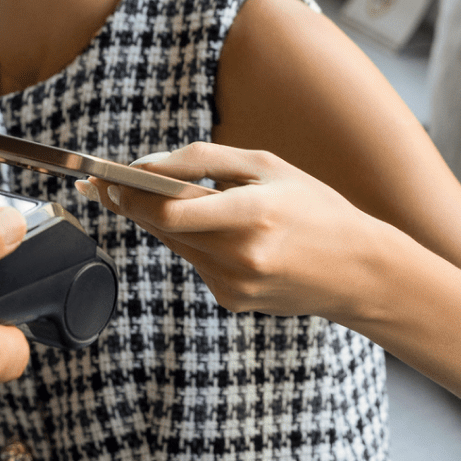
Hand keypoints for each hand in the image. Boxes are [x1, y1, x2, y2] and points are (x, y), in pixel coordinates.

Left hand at [77, 143, 388, 319]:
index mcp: (253, 214)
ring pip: (172, 244)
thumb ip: (202, 160)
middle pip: (160, 228)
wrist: (360, 272)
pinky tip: (204, 228)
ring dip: (154, 220)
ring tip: (135, 195)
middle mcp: (241, 255)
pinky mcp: (231, 300)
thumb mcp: (265, 165)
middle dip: (127, 204)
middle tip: (99, 185)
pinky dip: (189, 240)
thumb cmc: (314, 207)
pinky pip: (194, 261)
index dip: (128, 194)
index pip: (170, 210)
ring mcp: (234, 285)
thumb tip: (146, 166)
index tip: (102, 178)